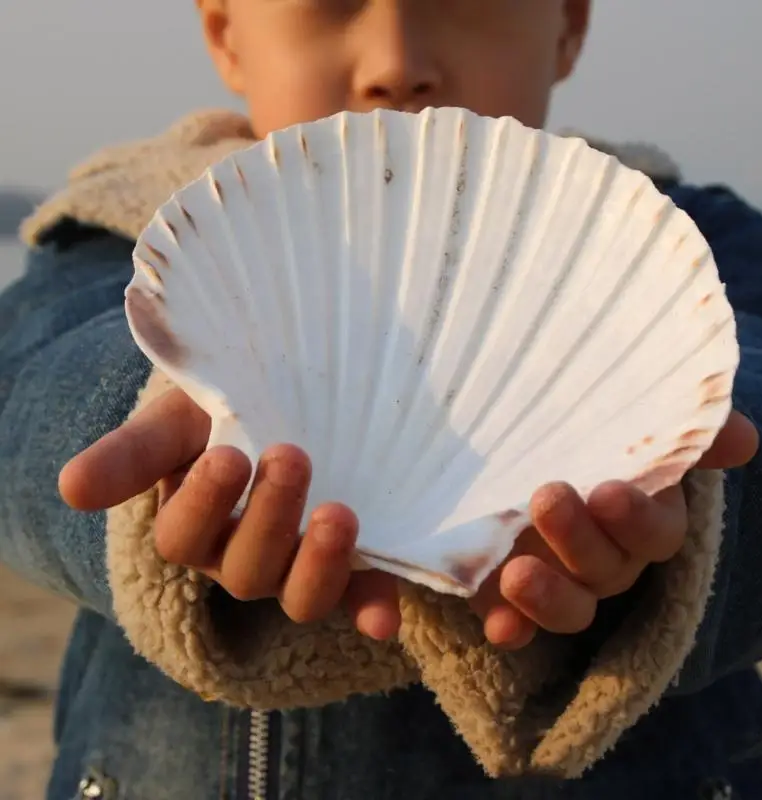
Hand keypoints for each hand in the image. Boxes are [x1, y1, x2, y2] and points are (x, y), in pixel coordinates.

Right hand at [59, 389, 400, 640]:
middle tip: (291, 456)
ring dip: (319, 564)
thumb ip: (132, 452)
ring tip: (339, 515)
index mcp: (195, 525)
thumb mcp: (177, 421)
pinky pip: (359, 596)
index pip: (185, 536)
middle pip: (248, 568)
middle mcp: (242, 556)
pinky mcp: (350, 565)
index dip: (204, 504)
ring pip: (300, 595)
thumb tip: (70, 488)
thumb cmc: (218, 412)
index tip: (226, 455)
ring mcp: (297, 564)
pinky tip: (383, 615)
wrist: (277, 399)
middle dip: (270, 518)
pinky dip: (371, 606)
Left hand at [469, 411, 759, 648]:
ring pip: (571, 609)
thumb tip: (741, 439)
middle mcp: (606, 558)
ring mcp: (561, 583)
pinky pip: (518, 628)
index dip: (638, 519)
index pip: (656, 532)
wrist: (518, 460)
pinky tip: (498, 625)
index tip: (608, 492)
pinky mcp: (515, 601)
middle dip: (579, 538)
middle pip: (606, 568)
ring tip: (516, 573)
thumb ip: (679, 434)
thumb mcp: (621, 428)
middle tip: (548, 498)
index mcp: (639, 519)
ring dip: (547, 597)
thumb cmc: (579, 444)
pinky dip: (511, 628)